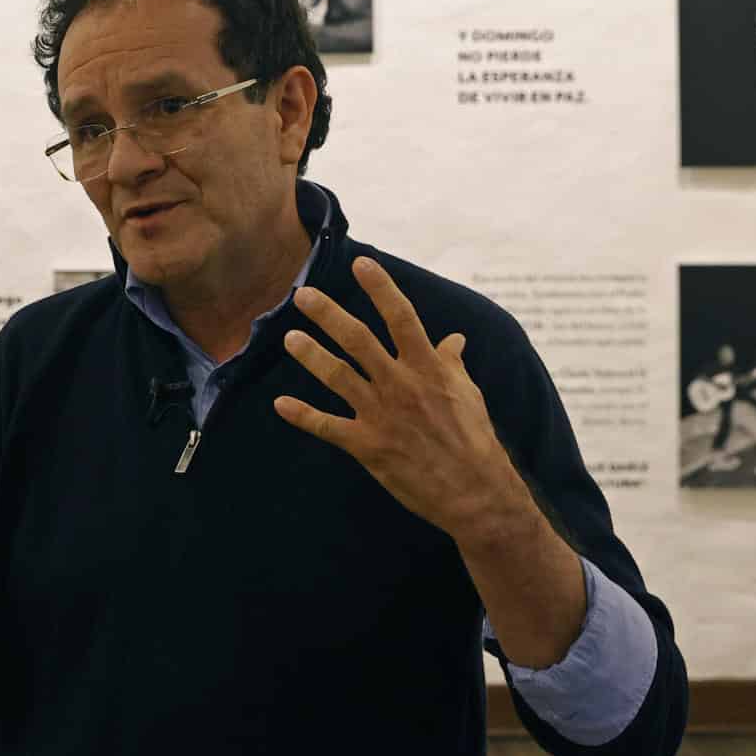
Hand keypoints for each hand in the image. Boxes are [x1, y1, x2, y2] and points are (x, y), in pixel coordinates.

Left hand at [274, 256, 526, 542]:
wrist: (475, 492)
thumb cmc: (474, 440)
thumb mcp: (468, 394)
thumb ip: (452, 363)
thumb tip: (454, 339)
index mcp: (427, 368)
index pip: (402, 317)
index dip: (381, 288)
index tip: (361, 263)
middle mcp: (401, 385)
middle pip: (358, 339)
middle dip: (328, 314)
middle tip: (302, 295)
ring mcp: (382, 415)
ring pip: (337, 376)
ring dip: (310, 355)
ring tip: (289, 338)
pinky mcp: (368, 446)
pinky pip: (328, 427)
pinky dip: (302, 415)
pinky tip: (280, 405)